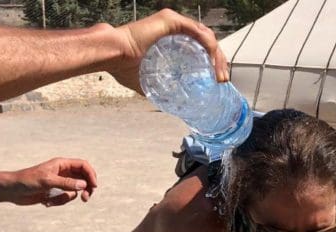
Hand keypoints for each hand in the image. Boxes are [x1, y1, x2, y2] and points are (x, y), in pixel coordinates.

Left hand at [10, 157, 96, 206]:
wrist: (12, 190)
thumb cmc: (27, 181)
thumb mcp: (47, 181)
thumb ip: (66, 183)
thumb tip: (84, 185)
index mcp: (61, 164)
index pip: (83, 165)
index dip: (91, 174)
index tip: (93, 186)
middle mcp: (63, 172)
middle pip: (83, 178)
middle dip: (86, 188)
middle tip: (86, 198)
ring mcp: (59, 183)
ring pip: (75, 191)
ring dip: (67, 198)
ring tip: (53, 201)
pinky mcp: (55, 192)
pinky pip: (65, 198)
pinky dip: (58, 202)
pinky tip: (46, 202)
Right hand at [110, 8, 228, 93]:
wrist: (112, 56)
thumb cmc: (124, 67)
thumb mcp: (149, 82)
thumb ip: (160, 88)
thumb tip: (169, 106)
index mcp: (171, 40)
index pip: (200, 48)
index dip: (212, 63)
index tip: (217, 79)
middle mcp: (175, 29)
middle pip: (207, 43)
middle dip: (218, 61)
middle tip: (222, 79)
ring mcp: (174, 23)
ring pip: (206, 37)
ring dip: (216, 56)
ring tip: (219, 74)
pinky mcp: (171, 21)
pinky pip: (197, 31)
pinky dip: (208, 46)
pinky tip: (212, 60)